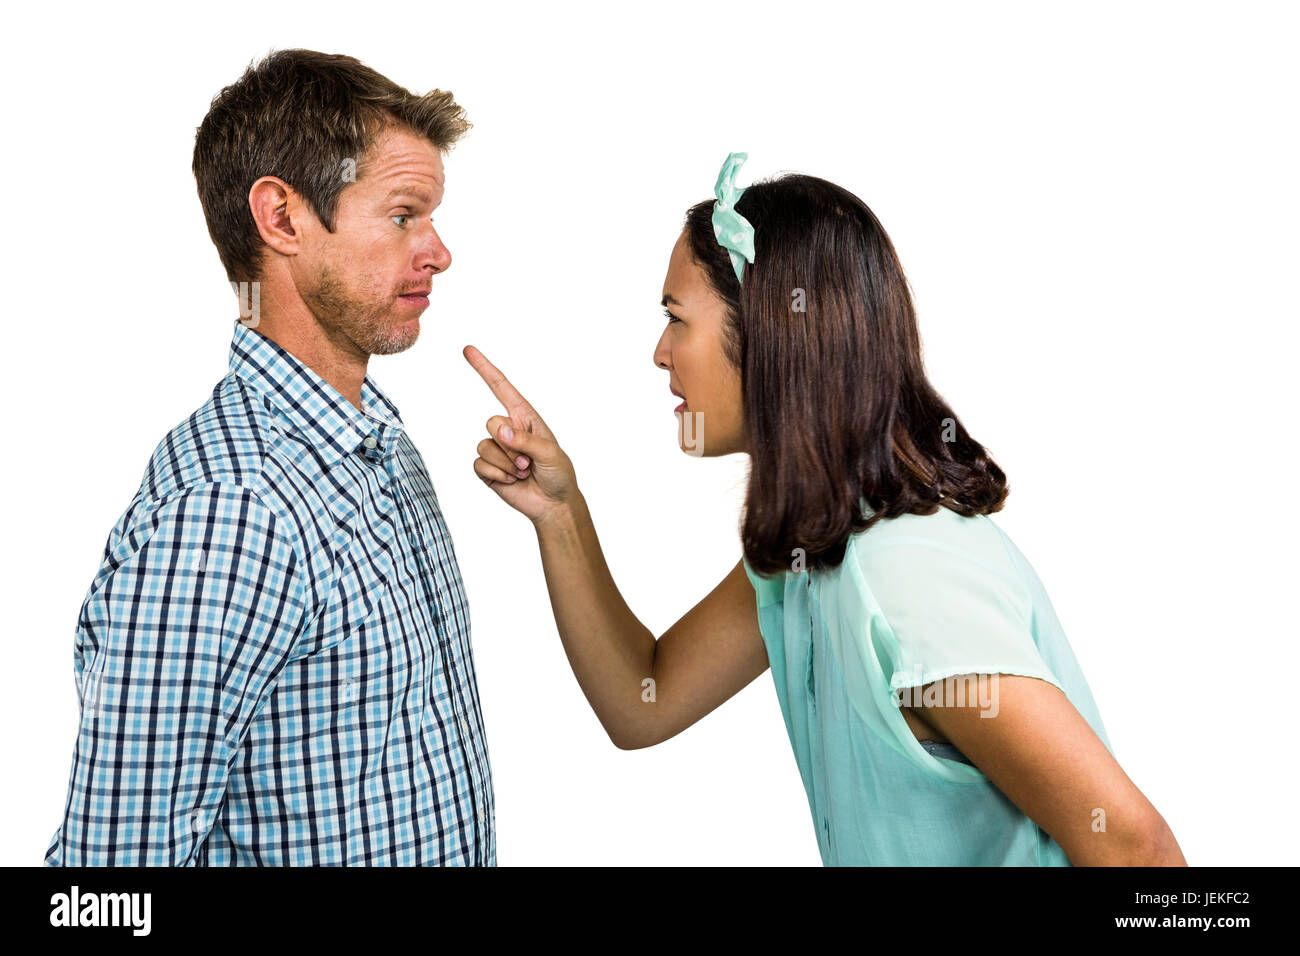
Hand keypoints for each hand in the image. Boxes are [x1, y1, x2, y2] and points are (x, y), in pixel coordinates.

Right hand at [464, 345, 577, 523]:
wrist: (553, 504)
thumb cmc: (558, 474)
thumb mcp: (550, 453)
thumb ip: (525, 440)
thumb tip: (499, 431)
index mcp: (525, 418)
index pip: (501, 388)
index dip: (484, 368)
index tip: (468, 350)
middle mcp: (508, 430)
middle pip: (491, 423)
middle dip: (510, 446)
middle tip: (529, 462)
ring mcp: (496, 449)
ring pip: (485, 446)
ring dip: (507, 463)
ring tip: (524, 471)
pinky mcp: (487, 468)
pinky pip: (479, 465)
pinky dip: (497, 474)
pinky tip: (512, 480)